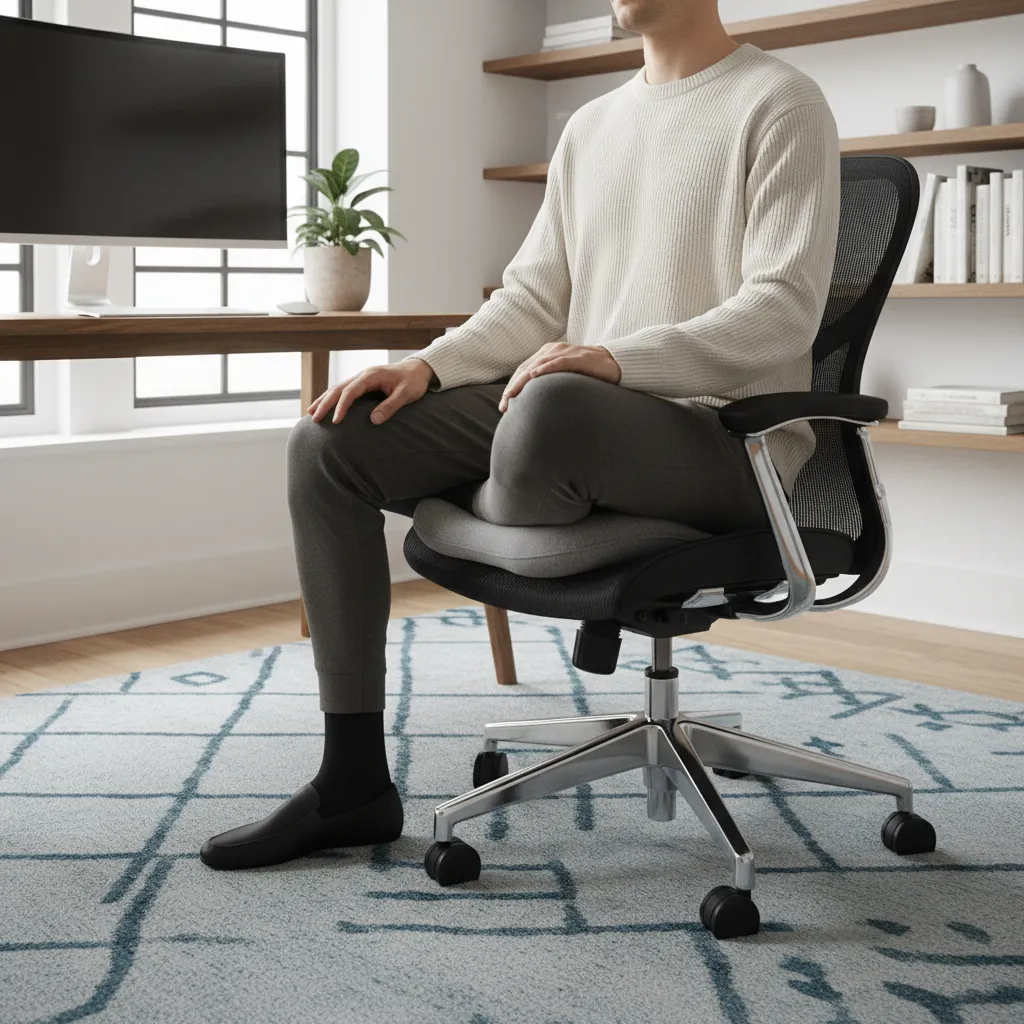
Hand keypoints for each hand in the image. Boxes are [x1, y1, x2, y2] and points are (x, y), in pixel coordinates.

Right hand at [308, 358, 435, 424]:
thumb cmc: (413, 382)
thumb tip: (373, 420)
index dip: (341, 406)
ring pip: (337, 388)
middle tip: (313, 418)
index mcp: (371, 376)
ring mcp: (361, 378)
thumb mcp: (406, 394)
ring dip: (324, 400)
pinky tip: (324, 406)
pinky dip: (332, 398)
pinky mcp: (363, 383)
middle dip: (324, 403)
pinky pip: (343, 390)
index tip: (336, 421)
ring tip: (310, 413)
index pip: (350, 392)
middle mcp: (362, 375)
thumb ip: (390, 406)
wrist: (418, 370)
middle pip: (338, 389)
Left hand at [499, 342, 620, 411]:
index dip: (512, 387)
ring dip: (523, 381)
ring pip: (538, 365)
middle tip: (504, 404)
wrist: (615, 363)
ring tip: (512, 394)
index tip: (504, 405)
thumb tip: (533, 403)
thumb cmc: (589, 373)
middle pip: (526, 368)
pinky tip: (534, 376)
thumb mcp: (564, 377)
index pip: (523, 370)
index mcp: (547, 354)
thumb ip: (550, 384)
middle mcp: (553, 350)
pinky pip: (558, 362)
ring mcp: (565, 352)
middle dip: (513, 387)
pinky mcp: (578, 357)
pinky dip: (545, 368)